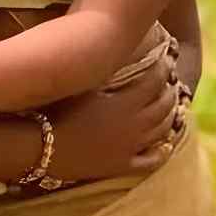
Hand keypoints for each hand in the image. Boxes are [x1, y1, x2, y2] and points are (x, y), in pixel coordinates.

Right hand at [53, 40, 184, 180]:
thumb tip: (116, 49)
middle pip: (163, 105)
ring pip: (161, 131)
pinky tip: (166, 146)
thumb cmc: (56, 108)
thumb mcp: (81, 83)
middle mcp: (133, 125)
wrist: (40, 146)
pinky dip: (161, 152)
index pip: (156, 80)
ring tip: (175, 105)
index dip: (164, 66)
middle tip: (173, 79)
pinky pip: (149, 161)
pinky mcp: (120, 166)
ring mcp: (129, 148)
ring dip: (171, 115)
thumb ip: (102, 68)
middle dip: (171, 89)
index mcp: (125, 103)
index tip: (167, 55)